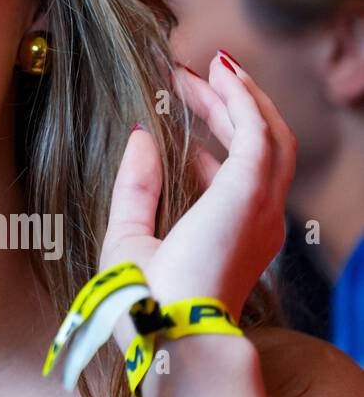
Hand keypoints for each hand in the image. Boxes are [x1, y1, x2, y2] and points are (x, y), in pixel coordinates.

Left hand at [100, 49, 294, 320]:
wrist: (163, 329)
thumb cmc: (144, 301)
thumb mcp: (129, 235)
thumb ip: (136, 186)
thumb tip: (139, 136)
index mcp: (234, 233)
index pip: (234, 170)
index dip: (212, 131)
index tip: (180, 101)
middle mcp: (256, 219)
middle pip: (257, 144)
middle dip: (227, 104)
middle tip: (190, 74)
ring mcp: (258, 206)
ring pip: (267, 133)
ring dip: (239, 95)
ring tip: (209, 66)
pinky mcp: (249, 193)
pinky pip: (257, 132)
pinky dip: (241, 99)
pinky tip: (217, 74)